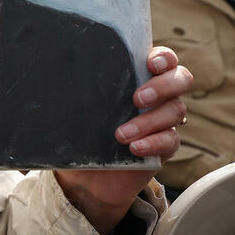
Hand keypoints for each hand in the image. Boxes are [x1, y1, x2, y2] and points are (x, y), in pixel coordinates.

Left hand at [54, 47, 191, 234]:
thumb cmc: (83, 133)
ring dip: (148, 121)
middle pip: (181, 79)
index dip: (163, 58)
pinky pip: (171, 140)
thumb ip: (77, 92)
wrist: (88, 176)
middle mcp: (158, 95)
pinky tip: (134, 148)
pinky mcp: (165, 146)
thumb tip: (54, 74)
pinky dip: (153, 143)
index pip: (163, 59)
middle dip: (163, 86)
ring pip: (175, 110)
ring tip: (120, 134)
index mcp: (138, 77)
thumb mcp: (77, 110)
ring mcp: (164, 120)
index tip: (150, 64)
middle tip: (137, 99)